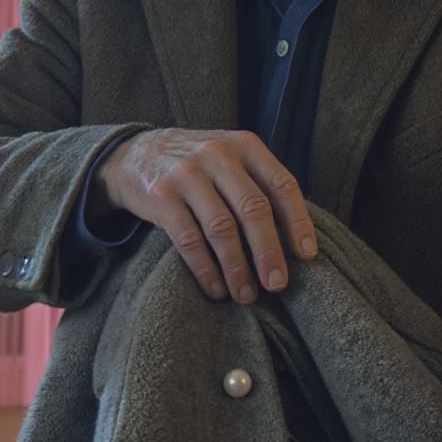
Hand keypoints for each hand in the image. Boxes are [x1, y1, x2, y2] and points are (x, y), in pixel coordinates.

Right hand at [91, 128, 316, 302]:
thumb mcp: (231, 160)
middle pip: (253, 210)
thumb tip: (295, 240)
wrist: (134, 154)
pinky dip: (205, 269)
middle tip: (277, 284)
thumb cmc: (198, 166)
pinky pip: (189, 240)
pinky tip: (215, 289)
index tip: (307, 256)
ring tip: (246, 295)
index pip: (282, 185)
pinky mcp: (160, 196)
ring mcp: (187, 174)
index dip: (298, 223)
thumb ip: (260, 185)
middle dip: (269, 253)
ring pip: (221, 229)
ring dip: (237, 269)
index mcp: (245, 145)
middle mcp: (218, 155)